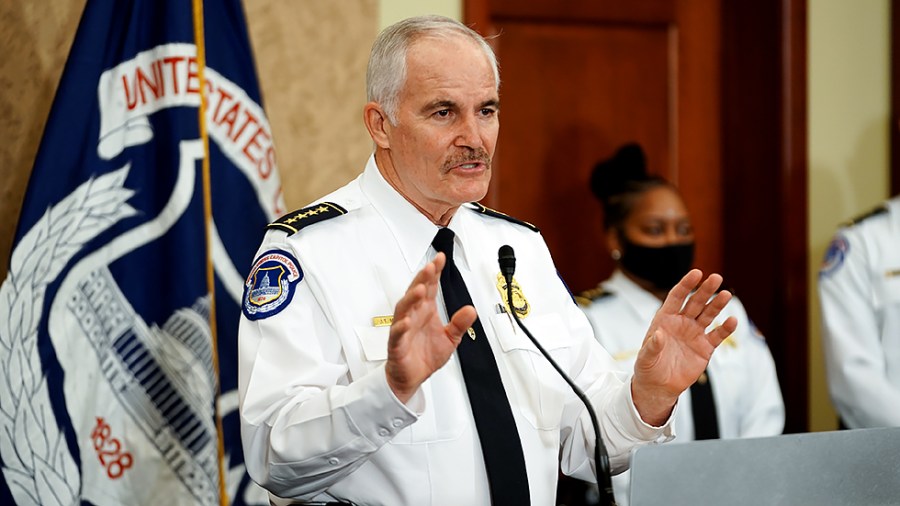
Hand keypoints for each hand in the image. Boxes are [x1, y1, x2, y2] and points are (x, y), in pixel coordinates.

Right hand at [385, 252, 476, 402]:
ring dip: (411, 298)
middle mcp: (413, 316)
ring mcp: (403, 328)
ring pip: (404, 309)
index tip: (440, 258)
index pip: (430, 287)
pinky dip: (401, 327)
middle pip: (416, 292)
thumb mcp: (450, 339)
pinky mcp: (397, 345)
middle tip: (430, 267)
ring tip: (420, 289)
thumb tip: (471, 310)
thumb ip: (459, 324)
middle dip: (422, 278)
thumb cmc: (425, 356)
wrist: (411, 377)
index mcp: (425, 311)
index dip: (435, 272)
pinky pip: (397, 334)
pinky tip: (407, 321)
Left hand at [631, 269, 737, 424]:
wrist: (659, 385)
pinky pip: (717, 336)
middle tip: (716, 278)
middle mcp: (681, 323)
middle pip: (695, 302)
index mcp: (665, 319)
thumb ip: (652, 346)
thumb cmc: (648, 367)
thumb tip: (659, 335)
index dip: (686, 284)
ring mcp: (694, 334)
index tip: (696, 273)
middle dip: (705, 290)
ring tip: (726, 294)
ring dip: (717, 305)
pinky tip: (732, 321)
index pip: (676, 297)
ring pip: (708, 315)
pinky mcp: (705, 348)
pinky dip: (725, 329)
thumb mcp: (646, 357)